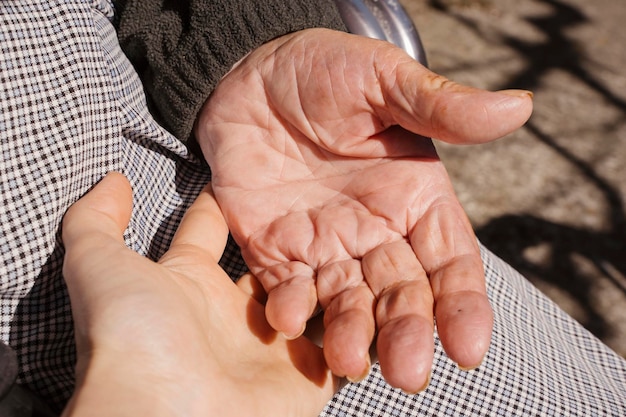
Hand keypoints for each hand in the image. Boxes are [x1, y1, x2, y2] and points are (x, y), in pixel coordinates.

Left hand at [61, 173, 336, 416]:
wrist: (164, 415)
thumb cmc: (131, 338)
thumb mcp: (99, 266)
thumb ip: (94, 221)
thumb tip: (112, 181)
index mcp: (190, 282)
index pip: (212, 233)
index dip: (224, 206)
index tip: (247, 179)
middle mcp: (233, 313)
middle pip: (272, 264)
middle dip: (294, 238)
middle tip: (321, 207)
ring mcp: (271, 345)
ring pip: (313, 297)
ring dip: (331, 275)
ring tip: (354, 242)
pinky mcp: (306, 375)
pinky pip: (343, 344)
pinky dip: (359, 326)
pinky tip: (375, 294)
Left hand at [195, 29, 532, 391]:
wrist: (248, 73)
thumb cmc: (322, 70)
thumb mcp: (383, 80)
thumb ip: (440, 105)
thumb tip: (519, 107)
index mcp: (414, 197)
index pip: (448, 259)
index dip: (461, 302)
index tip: (469, 346)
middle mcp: (375, 230)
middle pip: (401, 291)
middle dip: (407, 331)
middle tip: (409, 372)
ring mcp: (325, 244)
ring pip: (348, 301)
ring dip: (351, 333)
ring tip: (351, 361)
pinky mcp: (275, 250)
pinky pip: (288, 287)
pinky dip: (291, 307)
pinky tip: (290, 319)